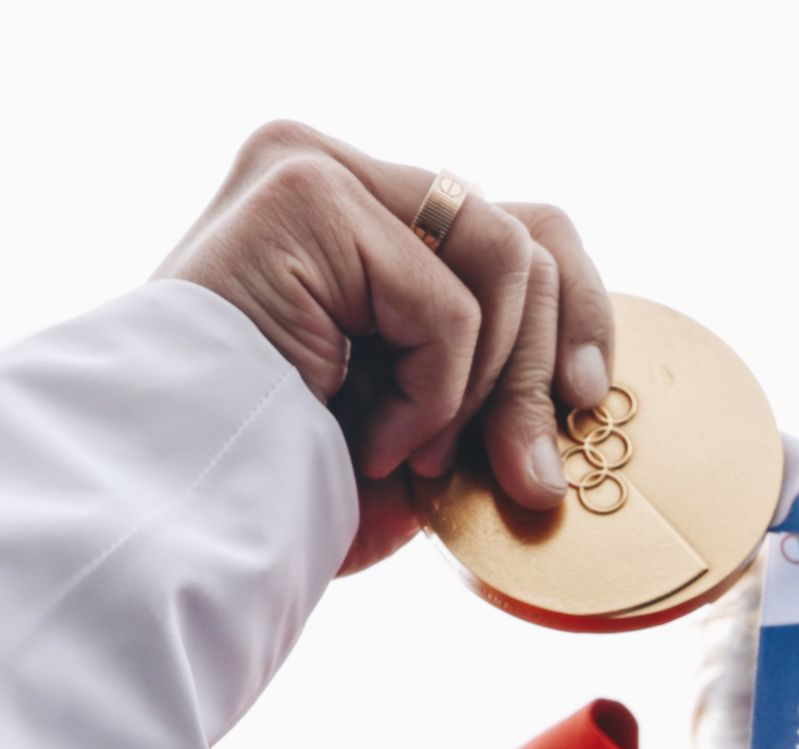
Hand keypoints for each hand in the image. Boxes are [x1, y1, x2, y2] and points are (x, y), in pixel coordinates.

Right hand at [153, 121, 614, 574]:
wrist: (188, 508)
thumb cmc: (289, 481)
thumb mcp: (420, 432)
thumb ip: (489, 386)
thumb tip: (583, 392)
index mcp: (367, 225)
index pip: (518, 225)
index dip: (579, 308)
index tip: (590, 397)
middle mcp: (341, 174)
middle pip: (525, 236)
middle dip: (536, 376)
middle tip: (520, 476)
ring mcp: (321, 170)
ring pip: (504, 257)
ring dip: (478, 387)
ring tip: (411, 453)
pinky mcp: (308, 192)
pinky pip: (447, 305)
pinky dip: (429, 396)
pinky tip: (369, 436)